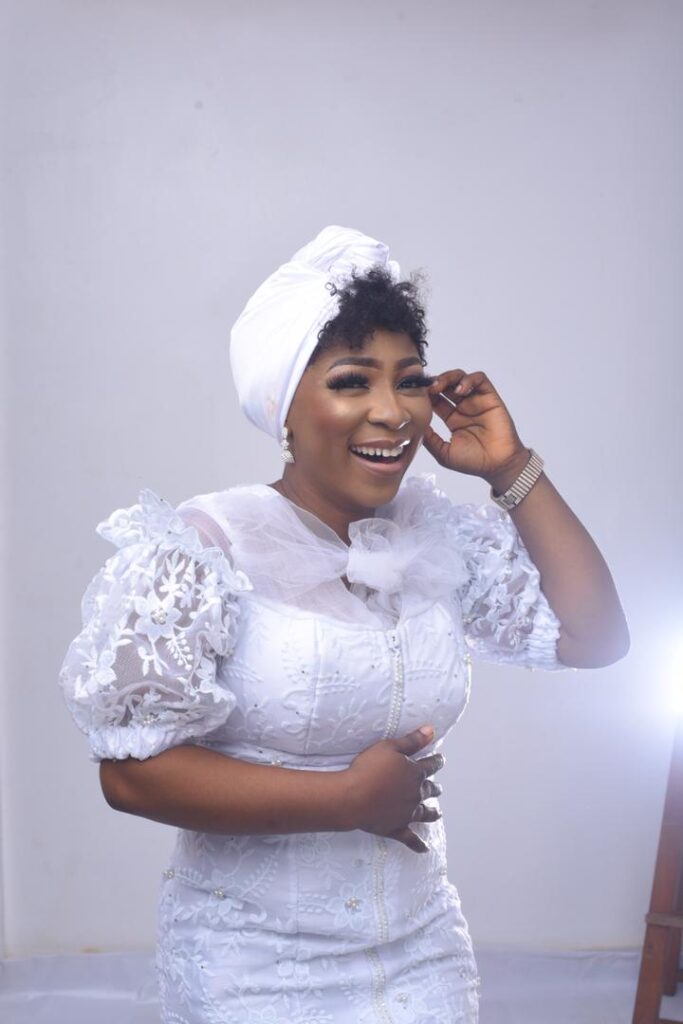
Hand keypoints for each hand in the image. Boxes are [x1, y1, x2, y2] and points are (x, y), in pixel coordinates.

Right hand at [342, 726, 444, 853]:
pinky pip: (410, 838)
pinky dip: (418, 844)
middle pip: (429, 790)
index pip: (430, 765)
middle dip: (434, 787)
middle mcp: (415, 794)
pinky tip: (424, 849)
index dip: (436, 761)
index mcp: (414, 773)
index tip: (441, 760)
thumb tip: (431, 730)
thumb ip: (412, 741)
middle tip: (438, 787)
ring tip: (438, 812)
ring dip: (432, 812)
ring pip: (425, 813)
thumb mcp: (390, 747)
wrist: (352, 797)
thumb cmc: (368, 768)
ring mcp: (406, 813)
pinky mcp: (396, 828)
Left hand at [423, 368, 528, 486]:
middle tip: (426, 388)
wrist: (497, 465)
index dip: (426, 395)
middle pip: (446, 385)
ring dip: (448, 377)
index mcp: (452, 418)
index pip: (436, 399)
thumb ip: (429, 439)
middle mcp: (463, 407)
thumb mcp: (443, 453)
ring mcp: (476, 401)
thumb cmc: (473, 462)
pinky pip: (480, 380)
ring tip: (439, 386)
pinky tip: (459, 391)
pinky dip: (468, 380)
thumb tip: (415, 425)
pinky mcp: (490, 398)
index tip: (416, 395)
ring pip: (460, 378)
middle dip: (435, 382)